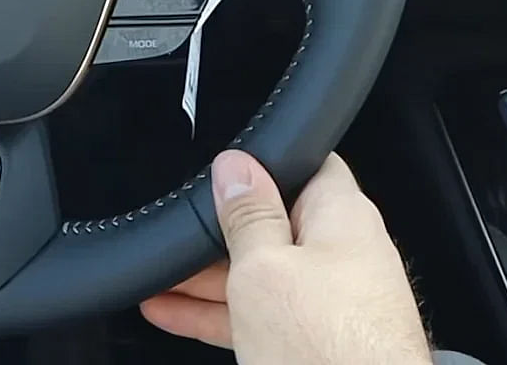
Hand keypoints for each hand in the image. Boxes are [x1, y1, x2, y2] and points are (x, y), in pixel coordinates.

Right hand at [140, 150, 430, 364]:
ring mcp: (337, 301)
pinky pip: (267, 315)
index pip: (307, 162)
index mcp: (343, 216)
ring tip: (158, 281)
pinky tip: (179, 315)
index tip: (219, 170)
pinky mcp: (324, 340)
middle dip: (221, 232)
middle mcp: (347, 254)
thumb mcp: (264, 270)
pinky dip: (225, 313)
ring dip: (211, 278)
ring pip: (265, 276)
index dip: (262, 160)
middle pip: (276, 223)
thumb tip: (235, 167)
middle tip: (175, 236)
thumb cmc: (331, 350)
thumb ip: (247, 216)